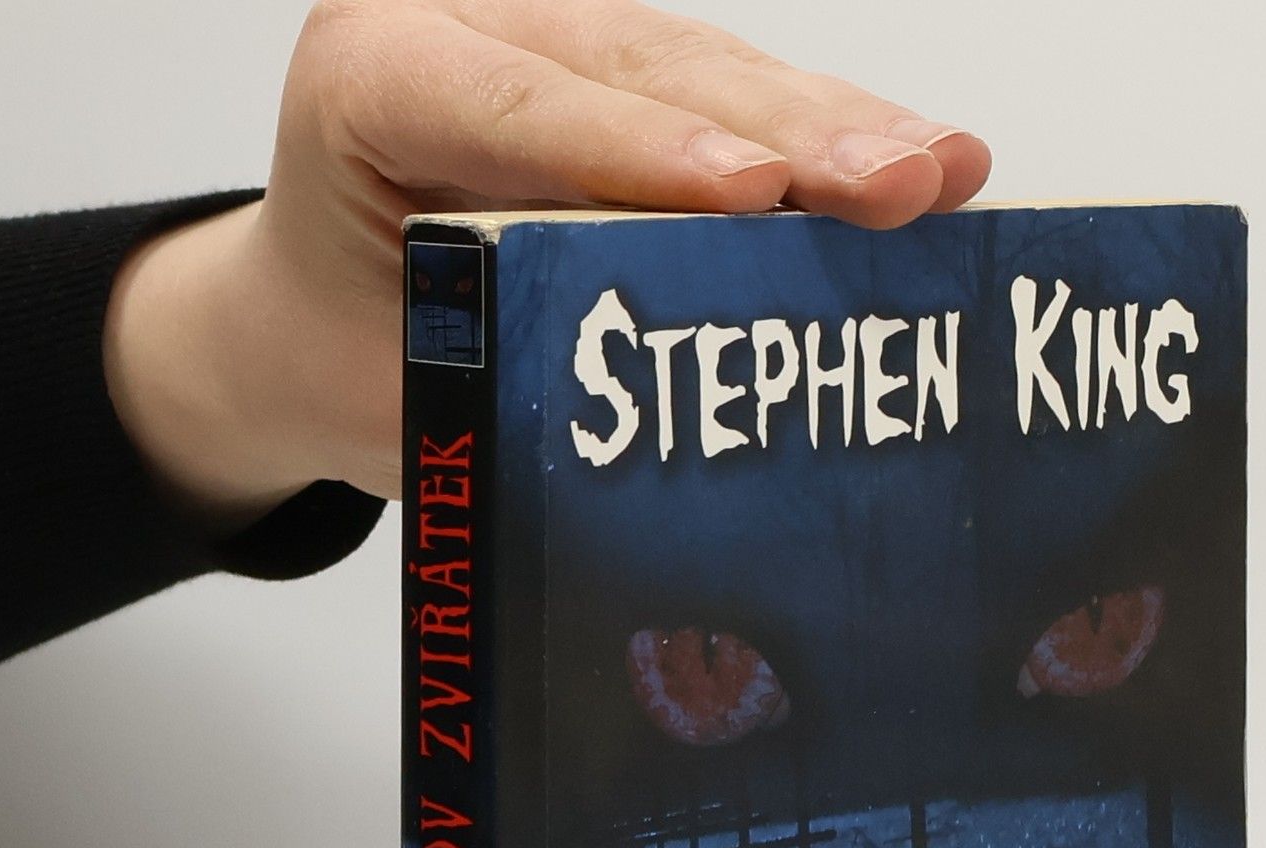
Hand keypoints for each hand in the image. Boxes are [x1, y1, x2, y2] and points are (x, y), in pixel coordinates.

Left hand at [103, 0, 991, 522]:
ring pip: (717, 73)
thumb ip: (519, 362)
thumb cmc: (360, 352)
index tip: (752, 193)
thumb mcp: (410, 380)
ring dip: (841, 131)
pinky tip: (930, 165)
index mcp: (375, 81)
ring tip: (943, 175)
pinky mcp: (636, 82)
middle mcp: (473, 30)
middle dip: (786, 134)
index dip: (643, 150)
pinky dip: (835, 142)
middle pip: (647, 74)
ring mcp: (564, 42)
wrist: (322, 320)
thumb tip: (676, 393)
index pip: (515, 106)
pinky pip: (743, 101)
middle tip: (894, 187)